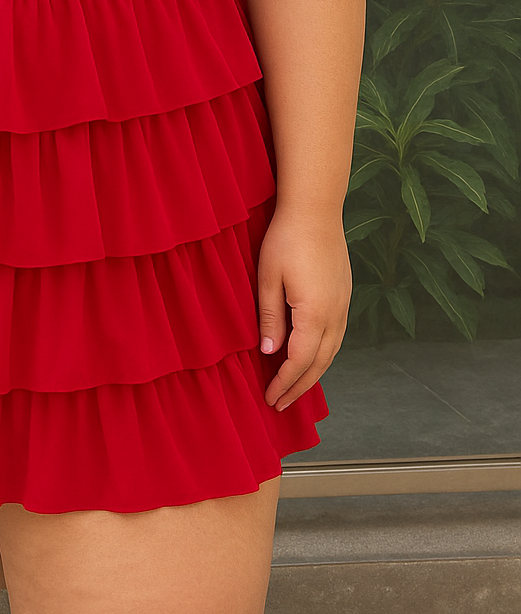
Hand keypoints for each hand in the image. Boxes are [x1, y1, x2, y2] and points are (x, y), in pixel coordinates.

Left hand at [256, 208, 351, 411]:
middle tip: (280, 404)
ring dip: (313, 372)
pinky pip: (337, 336)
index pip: (299, 362)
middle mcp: (335, 315)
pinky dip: (323, 354)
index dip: (284, 384)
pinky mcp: (345, 295)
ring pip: (332, 352)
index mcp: (315, 314)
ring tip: (295, 387)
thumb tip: (270, 353)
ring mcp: (344, 305)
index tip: (270, 399)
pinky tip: (312, 355)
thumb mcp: (268, 279)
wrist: (316, 209)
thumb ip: (270, 318)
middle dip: (300, 387)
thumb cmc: (287, 239)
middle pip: (319, 363)